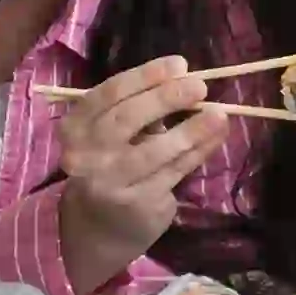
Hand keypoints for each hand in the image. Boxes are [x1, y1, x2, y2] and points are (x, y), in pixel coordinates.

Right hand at [50, 56, 232, 294]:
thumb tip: (183, 81)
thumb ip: (137, 112)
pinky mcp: (137, 206)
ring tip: (219, 114)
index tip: (179, 64)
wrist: (98, 230)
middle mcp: (85, 156)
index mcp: (76, 129)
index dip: (145, 76)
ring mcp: (110, 184)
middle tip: (200, 87)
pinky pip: (173, 173)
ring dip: (191, 130)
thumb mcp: (109, 138)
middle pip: (126, 120)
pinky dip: (198, 152)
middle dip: (166, 99)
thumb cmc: (109, 169)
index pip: (108, 95)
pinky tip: (215, 137)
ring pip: (154, 151)